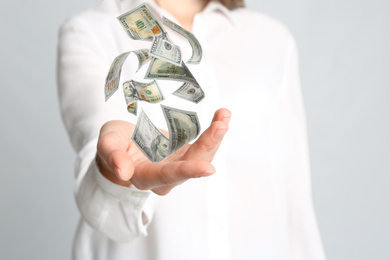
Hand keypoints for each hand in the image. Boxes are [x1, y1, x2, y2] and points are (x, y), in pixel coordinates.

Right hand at [96, 108, 230, 194]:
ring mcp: (178, 165)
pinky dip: (213, 132)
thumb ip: (113, 157)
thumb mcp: (108, 145)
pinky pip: (203, 146)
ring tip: (224, 114)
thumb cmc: (113, 145)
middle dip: (209, 145)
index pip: (168, 176)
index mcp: (145, 177)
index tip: (209, 169)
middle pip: (192, 164)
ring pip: (202, 155)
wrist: (122, 147)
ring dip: (215, 137)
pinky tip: (221, 117)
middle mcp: (166, 176)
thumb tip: (123, 173)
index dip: (188, 172)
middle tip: (222, 124)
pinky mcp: (185, 154)